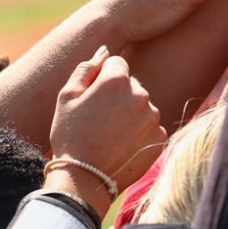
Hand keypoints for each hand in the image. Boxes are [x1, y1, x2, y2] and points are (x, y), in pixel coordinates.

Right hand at [49, 46, 167, 212]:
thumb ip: (87, 68)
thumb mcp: (66, 97)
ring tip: (109, 134)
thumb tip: (104, 51)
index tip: (93, 98)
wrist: (85, 178)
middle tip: (98, 120)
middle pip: (131, 85)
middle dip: (117, 95)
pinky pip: (149, 126)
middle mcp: (141, 95)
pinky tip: (122, 145)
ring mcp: (153, 117)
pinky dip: (139, 133)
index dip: (102, 79)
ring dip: (129, 114)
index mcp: (117, 80)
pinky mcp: (160, 137)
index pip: (117, 64)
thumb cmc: (70, 135)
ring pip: (141, 106)